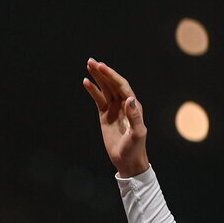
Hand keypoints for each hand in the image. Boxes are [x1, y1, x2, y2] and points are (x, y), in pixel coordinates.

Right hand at [83, 59, 148, 177]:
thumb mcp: (137, 133)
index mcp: (134, 105)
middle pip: (112, 83)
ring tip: (88, 65)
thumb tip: (130, 99)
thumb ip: (135, 116)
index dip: (111, 75)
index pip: (122, 85)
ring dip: (97, 77)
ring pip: (105, 89)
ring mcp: (114, 109)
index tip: (101, 67)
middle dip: (102, 72)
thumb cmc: (135, 148)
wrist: (127, 161)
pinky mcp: (105, 115)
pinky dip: (93, 91)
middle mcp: (125, 104)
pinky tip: (86, 82)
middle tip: (91, 61)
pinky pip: (98, 100)